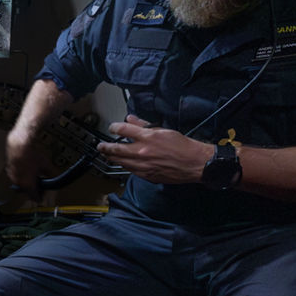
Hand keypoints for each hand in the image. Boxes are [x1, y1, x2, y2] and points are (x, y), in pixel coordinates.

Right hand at [5, 123, 44, 192]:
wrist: (20, 145)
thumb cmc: (30, 154)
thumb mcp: (46, 165)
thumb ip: (51, 174)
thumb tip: (54, 177)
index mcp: (27, 184)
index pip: (34, 197)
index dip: (40, 196)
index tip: (43, 194)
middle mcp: (18, 183)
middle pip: (27, 192)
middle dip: (33, 189)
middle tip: (39, 183)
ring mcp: (13, 176)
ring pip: (21, 184)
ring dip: (27, 182)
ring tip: (33, 174)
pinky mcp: (9, 170)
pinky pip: (16, 177)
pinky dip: (21, 176)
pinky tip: (26, 169)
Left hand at [96, 115, 212, 184]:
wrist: (195, 163)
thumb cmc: (183, 146)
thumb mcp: (164, 130)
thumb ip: (144, 125)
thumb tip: (130, 119)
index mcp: (148, 137)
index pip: (123, 130)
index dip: (114, 127)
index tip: (112, 127)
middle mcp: (143, 152)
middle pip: (116, 149)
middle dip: (105, 147)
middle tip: (100, 146)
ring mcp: (143, 165)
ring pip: (121, 162)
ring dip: (112, 158)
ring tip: (107, 155)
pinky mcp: (147, 175)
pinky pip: (131, 170)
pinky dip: (125, 166)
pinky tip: (123, 163)